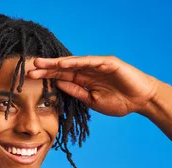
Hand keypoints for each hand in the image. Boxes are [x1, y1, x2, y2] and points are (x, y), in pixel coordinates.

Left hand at [29, 56, 160, 116]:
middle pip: (63, 68)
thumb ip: (76, 92)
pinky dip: (76, 62)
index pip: (60, 77)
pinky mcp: (108, 63)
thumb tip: (58, 85)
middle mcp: (88, 70)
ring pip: (73, 62)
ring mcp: (97, 65)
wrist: (142, 101)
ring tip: (42, 63)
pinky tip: (63, 64)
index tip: (30, 78)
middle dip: (46, 68)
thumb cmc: (119, 102)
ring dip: (57, 63)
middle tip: (29, 68)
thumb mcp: (92, 101)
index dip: (46, 77)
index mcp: (83, 80)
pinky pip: (89, 61)